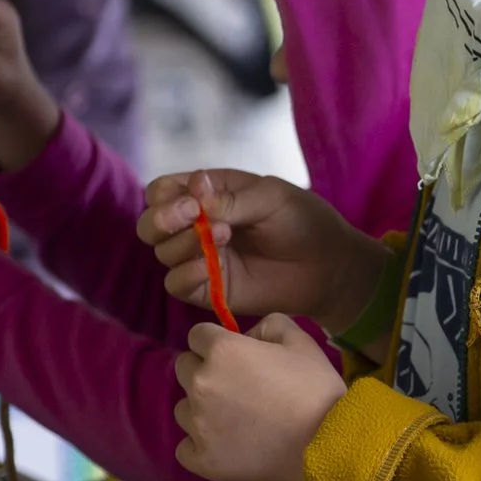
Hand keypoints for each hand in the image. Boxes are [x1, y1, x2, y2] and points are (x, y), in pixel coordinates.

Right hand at [139, 169, 387, 333]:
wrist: (330, 266)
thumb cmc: (303, 222)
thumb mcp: (272, 198)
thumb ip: (233, 198)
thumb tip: (194, 193)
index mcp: (207, 195)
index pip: (162, 191)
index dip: (166, 195)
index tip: (192, 200)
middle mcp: (196, 227)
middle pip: (150, 224)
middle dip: (162, 219)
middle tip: (192, 215)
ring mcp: (200, 258)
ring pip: (162, 253)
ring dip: (184, 243)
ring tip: (225, 236)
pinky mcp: (208, 289)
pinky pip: (176, 284)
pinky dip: (185, 274)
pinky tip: (209, 266)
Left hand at [173, 316, 346, 480]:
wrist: (328, 444)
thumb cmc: (316, 389)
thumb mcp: (302, 342)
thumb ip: (269, 325)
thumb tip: (247, 335)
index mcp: (222, 351)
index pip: (198, 335)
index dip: (217, 342)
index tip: (236, 355)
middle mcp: (200, 384)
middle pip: (184, 368)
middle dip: (205, 371)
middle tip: (238, 386)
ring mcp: (197, 425)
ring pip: (183, 408)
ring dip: (202, 408)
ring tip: (235, 419)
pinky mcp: (201, 459)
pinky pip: (185, 447)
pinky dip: (201, 444)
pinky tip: (226, 444)